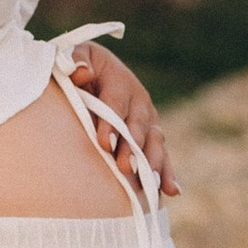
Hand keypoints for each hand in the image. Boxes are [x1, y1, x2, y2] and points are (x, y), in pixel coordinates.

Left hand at [67, 42, 180, 198]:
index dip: (111, 123)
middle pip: (137, 126)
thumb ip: (76, 62)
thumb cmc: (81, 66)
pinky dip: (168, 172)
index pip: (115, 103)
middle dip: (132, 148)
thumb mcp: (76, 56)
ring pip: (154, 141)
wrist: (98, 69)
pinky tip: (171, 191)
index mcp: (120, 80)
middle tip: (125, 167)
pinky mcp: (151, 135)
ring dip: (153, 162)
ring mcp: (148, 118)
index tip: (104, 143)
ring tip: (150, 183)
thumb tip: (81, 72)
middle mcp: (139, 100)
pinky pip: (161, 154)